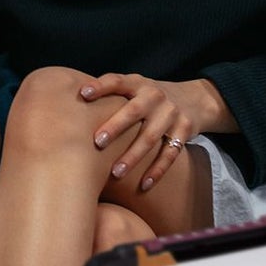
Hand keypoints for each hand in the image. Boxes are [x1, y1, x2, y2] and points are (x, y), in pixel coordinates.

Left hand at [81, 74, 225, 190]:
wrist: (194, 98)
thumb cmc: (149, 96)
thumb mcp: (134, 87)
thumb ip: (110, 93)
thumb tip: (71, 104)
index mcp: (138, 83)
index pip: (117, 81)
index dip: (100, 86)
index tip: (82, 94)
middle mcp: (155, 96)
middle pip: (133, 111)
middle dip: (115, 127)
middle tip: (97, 142)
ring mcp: (171, 114)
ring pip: (151, 137)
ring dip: (133, 156)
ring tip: (115, 173)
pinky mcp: (184, 131)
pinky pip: (170, 154)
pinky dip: (157, 170)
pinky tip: (144, 184)